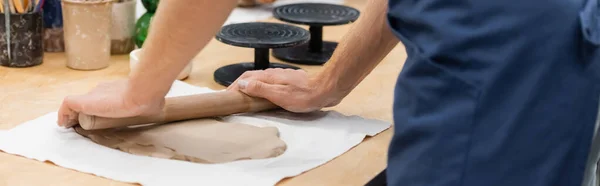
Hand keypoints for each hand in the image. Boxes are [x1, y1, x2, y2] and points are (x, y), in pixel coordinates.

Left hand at [57, 79, 164, 127]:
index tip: (97, 116)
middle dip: (83, 111)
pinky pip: (67, 105)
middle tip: (79, 123)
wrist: (142, 92)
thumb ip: (151, 102)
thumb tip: (158, 106)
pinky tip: (63, 124)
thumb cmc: (149, 98)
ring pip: (78, 103)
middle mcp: (102, 89)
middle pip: (89, 100)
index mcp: (116, 89)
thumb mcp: (150, 102)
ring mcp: (93, 94)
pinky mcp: (85, 101)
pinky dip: (63, 114)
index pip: (102, 97)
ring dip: (72, 114)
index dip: (98, 107)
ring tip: (69, 125)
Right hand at [227, 68, 342, 112]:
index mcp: (269, 76)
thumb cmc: (304, 95)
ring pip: (262, 80)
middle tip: (233, 96)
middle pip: (252, 77)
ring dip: (251, 87)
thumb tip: (242, 83)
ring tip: (245, 97)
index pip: (246, 78)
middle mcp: (274, 74)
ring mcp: (282, 78)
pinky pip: (271, 84)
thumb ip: (260, 88)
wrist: (326, 90)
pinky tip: (265, 96)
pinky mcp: (290, 83)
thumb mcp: (279, 94)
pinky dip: (262, 89)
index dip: (235, 85)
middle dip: (241, 85)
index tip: (227, 95)